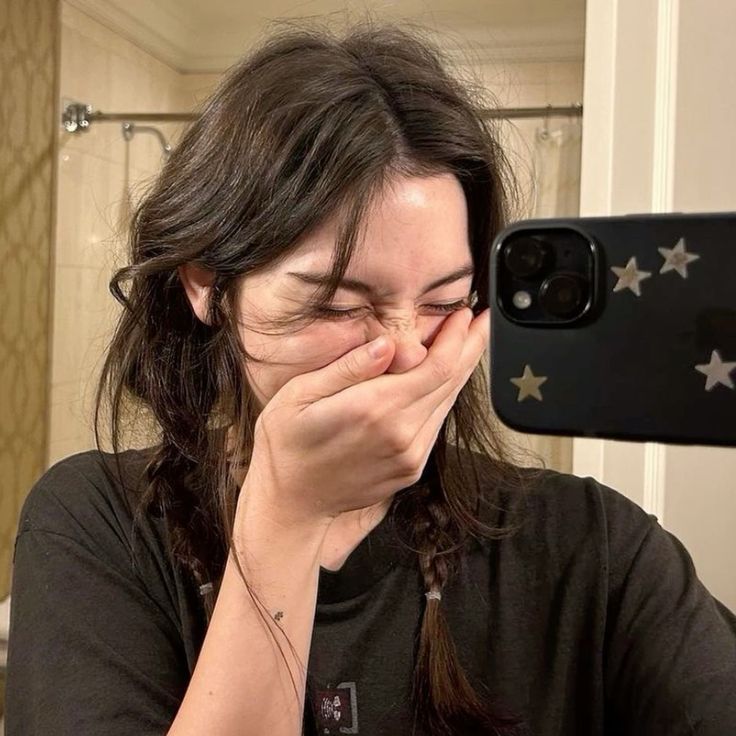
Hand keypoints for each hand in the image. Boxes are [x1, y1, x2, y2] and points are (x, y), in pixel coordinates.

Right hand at [238, 307, 489, 528]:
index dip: (457, 338)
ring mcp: (410, 455)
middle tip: (483, 321)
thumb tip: (387, 343)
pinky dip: (445, 396)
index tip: (464, 314)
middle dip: (471, 347)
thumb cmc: (286, 444)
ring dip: (463, 371)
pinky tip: (445, 378)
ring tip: (471, 341)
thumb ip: (348, 368)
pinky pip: (437, 425)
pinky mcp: (411, 469)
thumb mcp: (299, 395)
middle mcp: (400, 434)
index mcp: (374, 408)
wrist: (292, 504)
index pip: (436, 367)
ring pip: (448, 403)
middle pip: (451, 383)